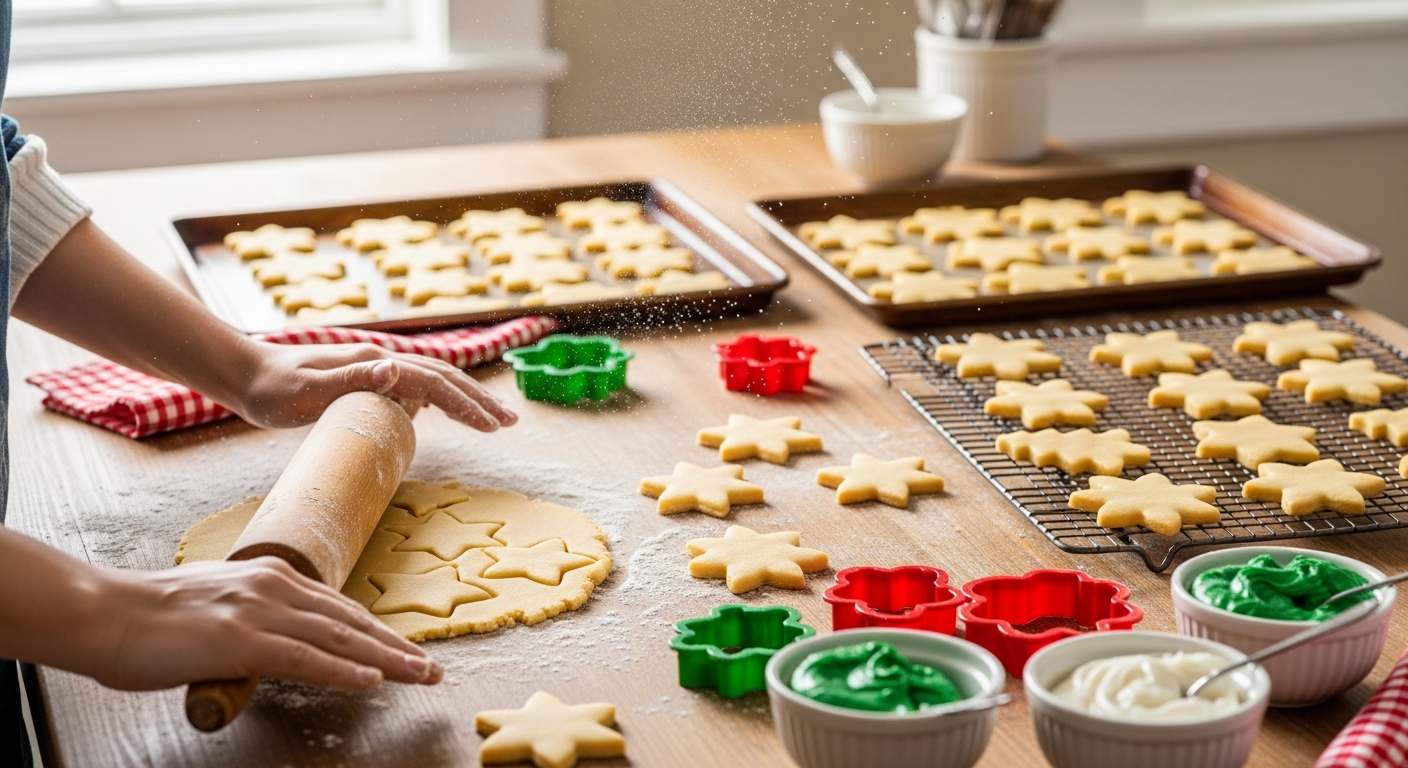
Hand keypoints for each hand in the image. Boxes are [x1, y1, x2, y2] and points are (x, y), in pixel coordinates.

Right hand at [89, 557, 441, 691]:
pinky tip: (371, 681)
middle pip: (350, 622)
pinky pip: (304, 658)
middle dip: (396, 646)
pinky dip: (342, 670)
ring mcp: (258, 610)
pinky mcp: (239, 638)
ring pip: (339, 638)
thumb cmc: (151, 619)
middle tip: (431, 666)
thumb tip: (275, 642)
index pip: (338, 609)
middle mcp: (273, 586)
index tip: (406, 650)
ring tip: (420, 674)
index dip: (377, 632)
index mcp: (269, 577)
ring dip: (387, 659)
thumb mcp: (217, 608)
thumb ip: (253, 619)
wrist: (103, 613)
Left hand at [233, 340, 516, 429]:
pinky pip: (415, 388)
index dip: (465, 404)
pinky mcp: (368, 380)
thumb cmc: (272, 389)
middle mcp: (381, 361)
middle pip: (443, 377)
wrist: (245, 375)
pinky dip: (441, 400)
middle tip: (510, 424)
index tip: (492, 427)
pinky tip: (448, 413)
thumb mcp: (305, 390)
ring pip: (434, 380)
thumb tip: (396, 369)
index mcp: (373, 363)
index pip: (432, 381)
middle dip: (479, 400)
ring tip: (493, 421)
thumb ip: (349, 380)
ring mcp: (376, 369)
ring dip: (466, 399)